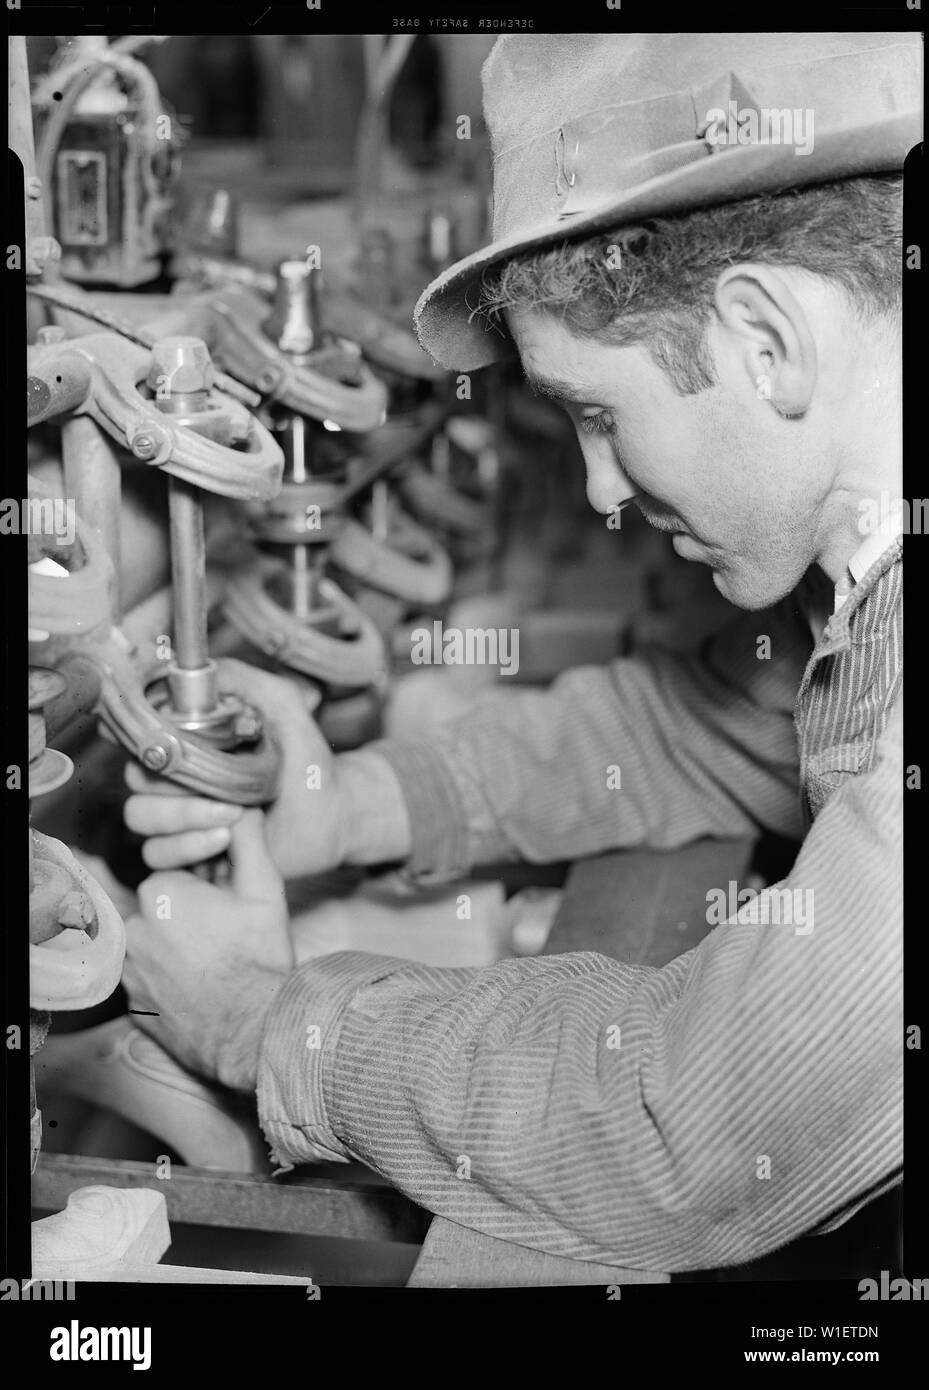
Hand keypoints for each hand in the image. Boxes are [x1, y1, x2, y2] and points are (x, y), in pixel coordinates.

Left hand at [121, 809, 291, 1090]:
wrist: (254, 1033)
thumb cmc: (260, 960)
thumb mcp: (265, 892)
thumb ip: (248, 841)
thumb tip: (242, 807)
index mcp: (161, 891)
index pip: (176, 872)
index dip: (206, 885)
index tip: (228, 903)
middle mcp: (134, 926)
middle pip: (160, 904)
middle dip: (188, 912)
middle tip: (223, 933)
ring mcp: (127, 966)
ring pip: (151, 937)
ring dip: (175, 941)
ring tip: (212, 960)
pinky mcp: (129, 999)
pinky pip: (144, 972)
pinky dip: (166, 972)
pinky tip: (197, 981)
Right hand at [123, 658, 344, 879]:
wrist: (331, 819)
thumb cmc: (308, 766)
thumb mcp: (285, 710)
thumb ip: (249, 681)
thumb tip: (204, 666)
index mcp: (189, 742)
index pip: (139, 736)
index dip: (141, 738)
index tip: (168, 745)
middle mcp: (177, 777)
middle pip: (135, 779)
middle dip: (172, 788)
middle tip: (221, 794)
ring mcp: (179, 817)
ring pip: (140, 818)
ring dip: (181, 819)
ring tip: (232, 818)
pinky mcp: (187, 852)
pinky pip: (159, 854)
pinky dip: (188, 847)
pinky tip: (227, 841)